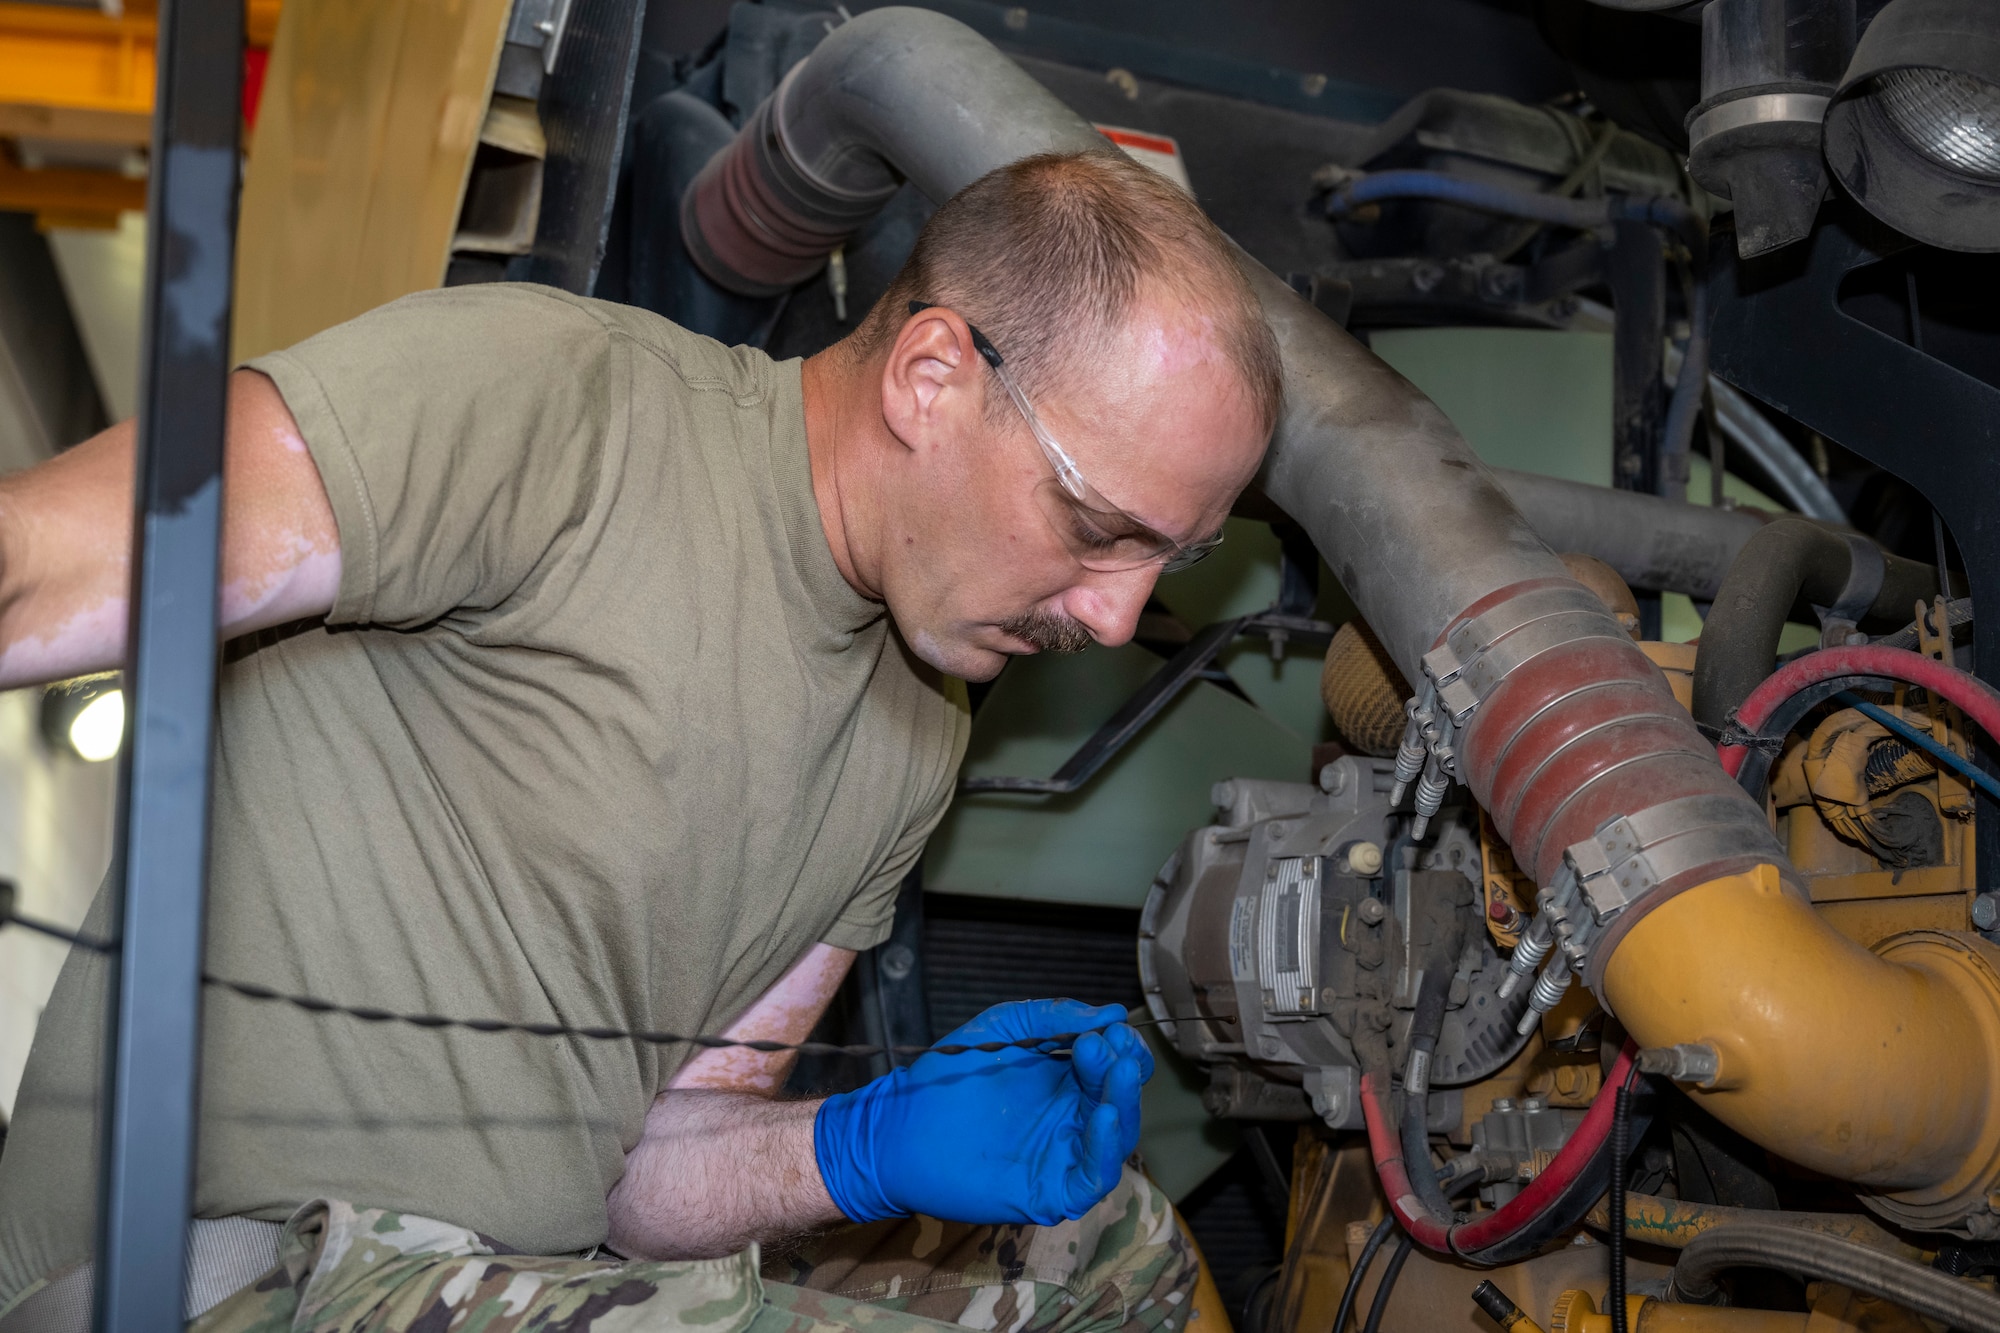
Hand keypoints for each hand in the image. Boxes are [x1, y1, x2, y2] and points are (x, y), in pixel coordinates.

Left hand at [813, 998, 1154, 1225]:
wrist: (900, 1126)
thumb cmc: (947, 1076)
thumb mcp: (1003, 1028)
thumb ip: (1052, 1016)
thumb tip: (1111, 1011)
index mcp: (1064, 1080)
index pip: (1111, 1065)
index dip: (1122, 1046)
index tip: (1115, 1028)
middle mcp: (1071, 1118)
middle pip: (1119, 1097)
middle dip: (1125, 1068)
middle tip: (1113, 1047)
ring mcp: (1063, 1155)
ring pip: (1116, 1136)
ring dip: (1124, 1102)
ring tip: (1118, 1072)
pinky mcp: (1051, 1191)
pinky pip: (1093, 1177)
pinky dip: (1107, 1149)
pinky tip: (1104, 1116)